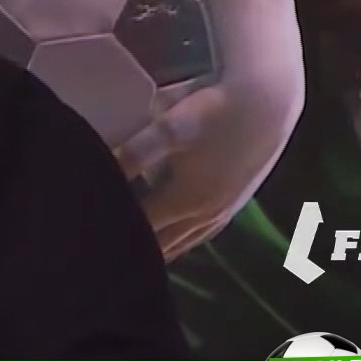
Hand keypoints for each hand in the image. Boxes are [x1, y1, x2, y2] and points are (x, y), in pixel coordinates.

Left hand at [113, 73, 299, 260]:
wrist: (270, 101)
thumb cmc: (216, 110)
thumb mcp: (170, 127)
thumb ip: (135, 152)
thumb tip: (102, 169)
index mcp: (185, 201)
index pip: (140, 229)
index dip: (113, 232)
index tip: (90, 234)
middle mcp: (204, 216)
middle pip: (160, 246)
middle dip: (130, 250)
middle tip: (100, 257)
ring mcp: (222, 213)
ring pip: (181, 244)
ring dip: (155, 251)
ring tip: (126, 260)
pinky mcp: (234, 204)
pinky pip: (199, 236)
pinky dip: (178, 242)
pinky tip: (169, 241)